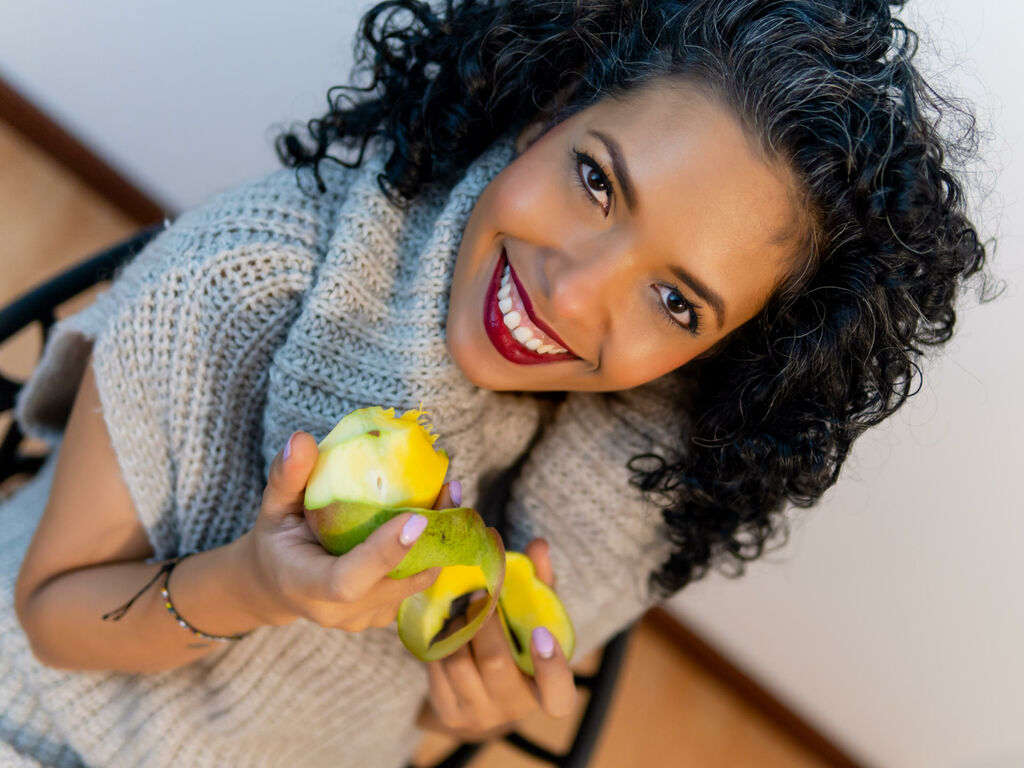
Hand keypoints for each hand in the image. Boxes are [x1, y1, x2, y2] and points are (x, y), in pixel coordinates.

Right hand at [237, 431, 442, 631]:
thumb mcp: (273, 506)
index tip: (416, 518)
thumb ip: (287, 476)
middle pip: (394, 583)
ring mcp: (364, 618)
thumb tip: (302, 438)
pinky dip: (430, 551)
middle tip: (449, 490)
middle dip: (429, 537)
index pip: (348, 581)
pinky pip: (415, 584)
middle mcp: (337, 612)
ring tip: (449, 494)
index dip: (384, 553)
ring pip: (414, 583)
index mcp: (304, 585)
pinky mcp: (383, 614)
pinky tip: (438, 515)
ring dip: (439, 541)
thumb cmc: (276, 540)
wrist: (277, 586)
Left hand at [420, 536, 577, 740]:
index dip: (552, 667)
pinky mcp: (448, 711)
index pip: (559, 694)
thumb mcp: (535, 619)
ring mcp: (478, 713)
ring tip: (460, 608)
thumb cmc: (517, 646)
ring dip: (456, 626)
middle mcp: (514, 707)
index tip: (540, 634)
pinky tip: (444, 627)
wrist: (480, 694)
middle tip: (477, 592)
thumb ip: (540, 585)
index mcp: (548, 690)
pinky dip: (438, 641)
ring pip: (458, 662)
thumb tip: (538, 545)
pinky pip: (436, 669)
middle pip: (494, 661)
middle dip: (483, 620)